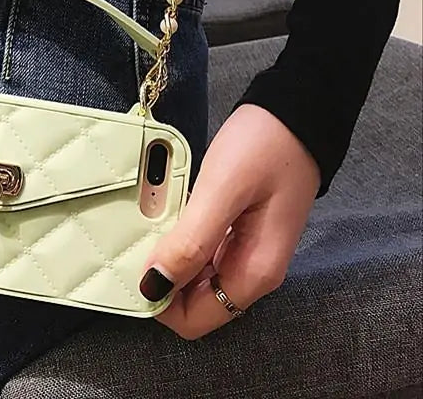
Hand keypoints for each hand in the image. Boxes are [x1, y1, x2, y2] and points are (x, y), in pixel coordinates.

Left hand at [140, 104, 319, 338]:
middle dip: (161, 277)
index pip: (195, 320)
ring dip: (168, 255)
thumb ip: (190, 242)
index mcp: (254, 272)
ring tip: (146, 223)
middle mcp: (252, 269)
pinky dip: (180, 237)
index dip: (160, 300)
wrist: (298, 110)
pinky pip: (201, 247)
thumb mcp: (223, 191)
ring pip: (194, 273)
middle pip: (193, 300)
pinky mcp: (239, 227)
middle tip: (134, 239)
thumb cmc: (265, 146)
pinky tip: (166, 212)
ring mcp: (246, 248)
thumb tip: (152, 286)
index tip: (132, 265)